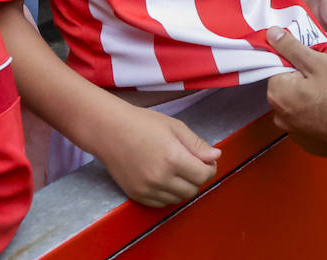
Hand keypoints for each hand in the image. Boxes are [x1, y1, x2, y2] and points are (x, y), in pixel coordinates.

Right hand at [90, 101, 221, 206]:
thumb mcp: (175, 127)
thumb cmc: (142, 123)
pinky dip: (168, 194)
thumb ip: (197, 145)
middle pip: (193, 189)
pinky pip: (161, 203)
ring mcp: (147, 189)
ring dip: (184, 187)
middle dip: (198, 178)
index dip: (210, 168)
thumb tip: (216, 156)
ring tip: (178, 170)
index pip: (204, 175)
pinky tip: (165, 178)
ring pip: (178, 198)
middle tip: (194, 164)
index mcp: (173, 158)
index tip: (208, 161)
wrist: (109, 131)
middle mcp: (161, 178)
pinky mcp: (136, 195)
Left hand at [266, 26, 326, 156]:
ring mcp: (292, 130)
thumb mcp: (318, 62)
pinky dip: (315, 113)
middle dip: (303, 77)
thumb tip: (272, 34)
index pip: (277, 66)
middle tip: (326, 75)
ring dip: (309, 96)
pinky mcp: (305, 140)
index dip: (297, 59)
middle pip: (286, 85)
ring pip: (297, 102)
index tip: (313, 61)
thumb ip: (291, 47)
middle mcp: (279, 114)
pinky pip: (306, 119)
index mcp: (278, 93)